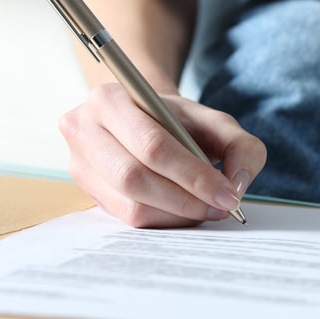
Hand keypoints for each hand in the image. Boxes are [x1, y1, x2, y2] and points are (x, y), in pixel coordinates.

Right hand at [59, 84, 266, 227]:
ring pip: (130, 204)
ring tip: (207, 209)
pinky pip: (126, 217)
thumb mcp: (216, 122)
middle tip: (221, 207)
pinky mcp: (85, 191)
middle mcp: (82, 129)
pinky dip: (163, 220)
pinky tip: (184, 212)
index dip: (193, 174)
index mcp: (109, 99)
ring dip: (176, 214)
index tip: (228, 194)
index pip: (152, 145)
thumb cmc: (180, 120)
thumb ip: (241, 147)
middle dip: (186, 198)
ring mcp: (78, 163)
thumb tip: (238, 185)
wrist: (145, 119)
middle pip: (135, 177)